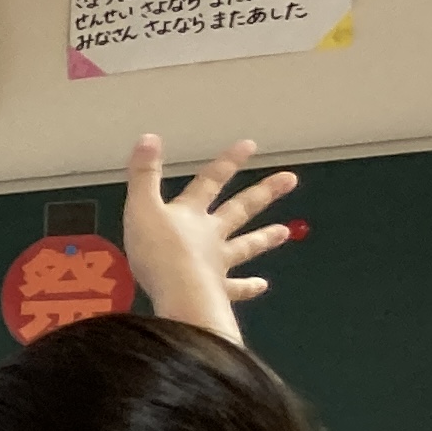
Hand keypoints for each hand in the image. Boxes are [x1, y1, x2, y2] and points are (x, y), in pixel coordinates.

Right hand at [125, 134, 300, 342]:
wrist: (179, 292)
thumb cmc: (158, 252)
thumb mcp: (141, 208)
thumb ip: (143, 177)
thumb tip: (148, 139)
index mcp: (190, 214)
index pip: (211, 181)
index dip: (227, 162)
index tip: (250, 145)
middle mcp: (210, 235)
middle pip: (240, 209)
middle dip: (262, 193)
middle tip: (290, 180)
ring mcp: (217, 262)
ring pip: (244, 246)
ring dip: (263, 238)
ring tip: (284, 232)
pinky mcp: (217, 290)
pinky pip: (235, 288)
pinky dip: (248, 287)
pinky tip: (261, 286)